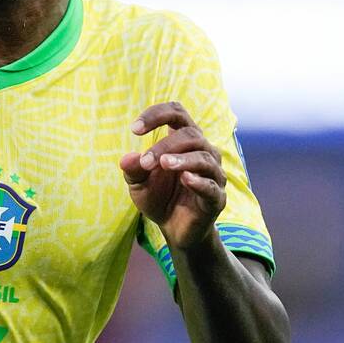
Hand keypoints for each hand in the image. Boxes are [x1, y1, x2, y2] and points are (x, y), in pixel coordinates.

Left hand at [120, 101, 225, 250]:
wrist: (174, 229)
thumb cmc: (158, 197)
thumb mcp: (138, 184)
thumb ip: (133, 169)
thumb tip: (126, 158)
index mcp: (183, 141)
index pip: (177, 113)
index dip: (157, 114)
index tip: (134, 129)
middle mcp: (203, 151)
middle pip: (190, 134)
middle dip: (165, 145)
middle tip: (145, 161)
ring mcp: (213, 174)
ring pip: (204, 157)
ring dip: (182, 159)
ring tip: (164, 164)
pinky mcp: (217, 198)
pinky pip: (211, 185)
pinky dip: (199, 181)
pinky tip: (185, 179)